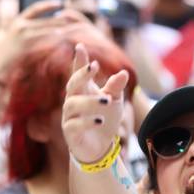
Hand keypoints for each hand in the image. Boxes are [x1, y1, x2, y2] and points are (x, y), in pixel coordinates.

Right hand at [0, 0, 85, 79]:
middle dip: (62, 22)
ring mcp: (23, 36)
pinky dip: (57, 44)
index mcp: (16, 21)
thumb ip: (18, 29)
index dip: (49, 4)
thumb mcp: (7, 37)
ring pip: (49, 32)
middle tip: (76, 21)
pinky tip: (66, 44)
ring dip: (63, 33)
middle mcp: (19, 25)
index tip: (61, 1)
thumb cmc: (3, 57)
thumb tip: (30, 24)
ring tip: (75, 33)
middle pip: (46, 21)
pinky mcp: (27, 47)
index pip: (35, 8)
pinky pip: (46, 44)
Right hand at [62, 43, 129, 163]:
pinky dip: (87, 122)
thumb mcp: (114, 102)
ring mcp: (69, 116)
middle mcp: (72, 100)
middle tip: (94, 67)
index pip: (78, 73)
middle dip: (81, 74)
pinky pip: (74, 125)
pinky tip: (99, 120)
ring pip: (73, 104)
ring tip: (106, 100)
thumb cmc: (105, 119)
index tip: (80, 47)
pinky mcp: (70, 132)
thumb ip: (116, 88)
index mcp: (83, 90)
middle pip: (72, 84)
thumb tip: (123, 73)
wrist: (100, 147)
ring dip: (90, 101)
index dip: (79, 61)